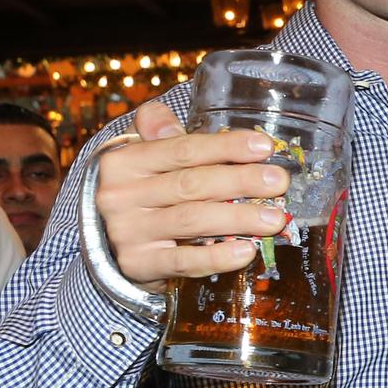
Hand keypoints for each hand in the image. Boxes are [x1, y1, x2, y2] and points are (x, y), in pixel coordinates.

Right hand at [92, 98, 289, 284]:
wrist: (108, 238)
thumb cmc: (140, 188)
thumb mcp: (140, 151)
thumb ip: (157, 129)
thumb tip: (172, 123)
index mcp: (123, 160)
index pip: (182, 150)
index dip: (226, 147)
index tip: (264, 146)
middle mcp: (120, 195)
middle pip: (192, 184)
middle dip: (241, 181)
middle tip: (279, 182)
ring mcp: (127, 232)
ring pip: (192, 220)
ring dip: (238, 218)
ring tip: (274, 218)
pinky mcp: (138, 265)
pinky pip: (183, 261)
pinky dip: (217, 257)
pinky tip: (246, 251)